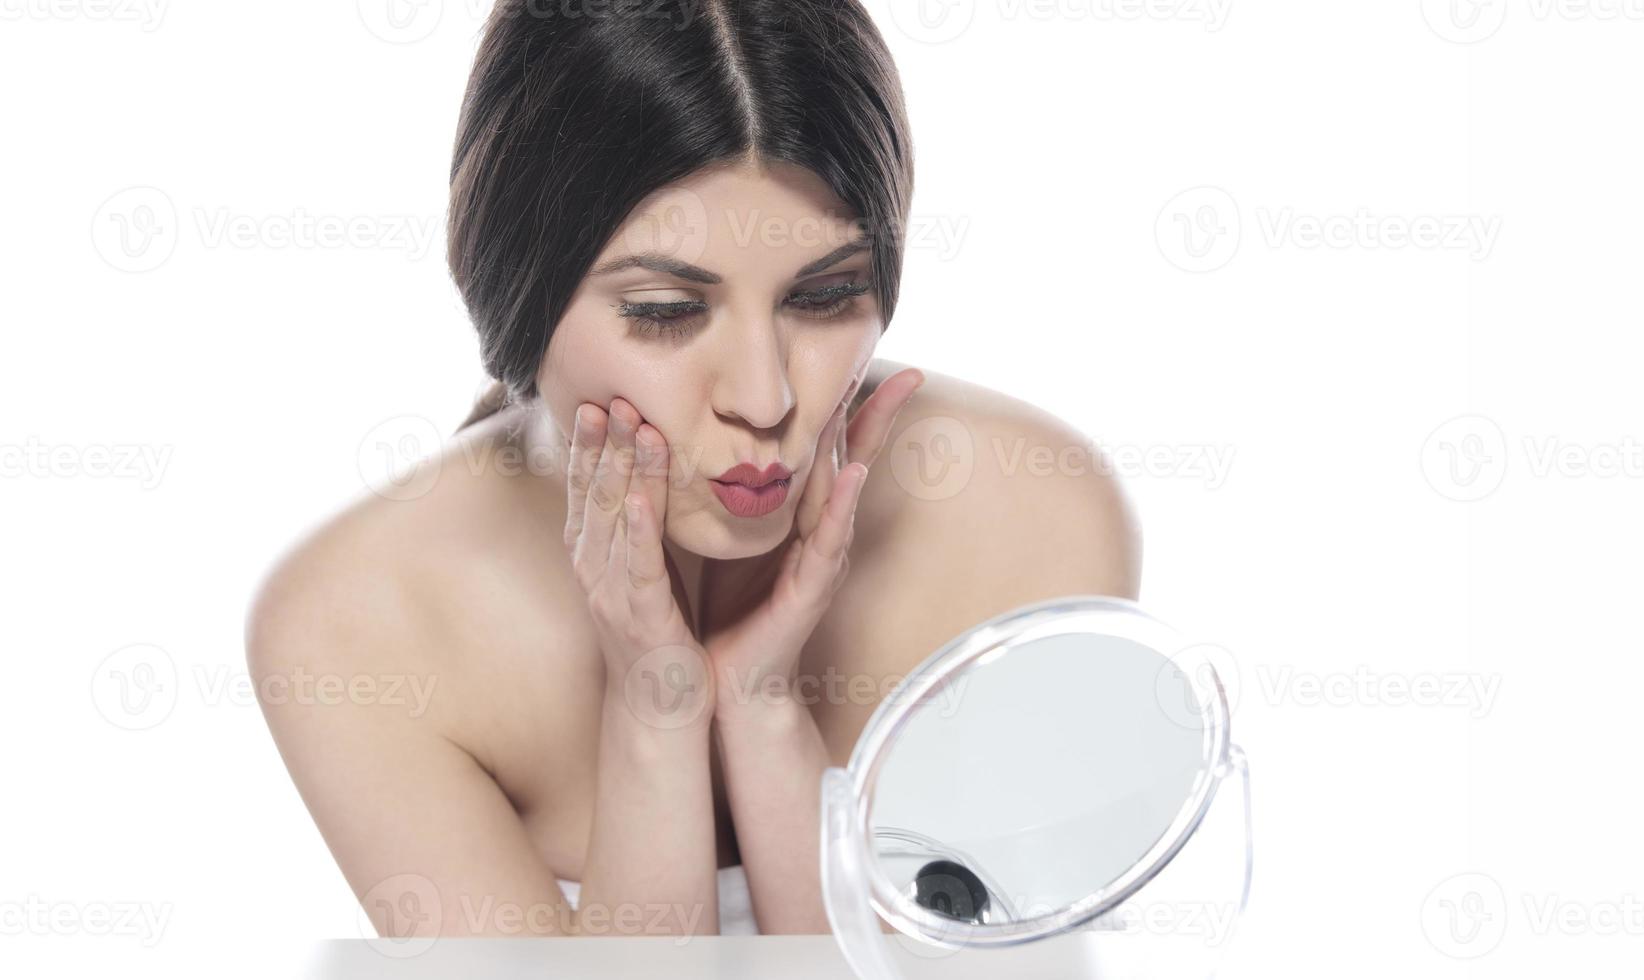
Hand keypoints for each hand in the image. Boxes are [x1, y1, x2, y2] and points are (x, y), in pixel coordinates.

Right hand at [566, 396, 711, 728]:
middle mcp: (594, 568)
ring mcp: (613, 593)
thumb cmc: (657, 632)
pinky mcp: (642, 617)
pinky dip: (640, 530)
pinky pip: (639, 566)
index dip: (589, 444)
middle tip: (613, 394)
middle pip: (595, 494)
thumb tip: (639, 477)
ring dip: (623, 470)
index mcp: (594, 555)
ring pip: (615, 521)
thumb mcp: (640, 569)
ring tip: (634, 426)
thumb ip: (635, 527)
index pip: (587, 488)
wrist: (660, 706)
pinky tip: (643, 498)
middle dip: (603, 442)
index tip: (598, 399)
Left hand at [701, 367, 926, 715]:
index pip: (827, 449)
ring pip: (846, 488)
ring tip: (887, 400)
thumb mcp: (727, 536)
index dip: (846, 406)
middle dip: (879, 413)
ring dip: (865, 444)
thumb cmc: (727, 607)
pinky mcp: (813, 586)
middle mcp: (822, 531)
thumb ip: (737, 496)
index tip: (862, 358)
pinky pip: (830, 538)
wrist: (725, 677)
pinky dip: (844, 505)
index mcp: (801, 515)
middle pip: (852, 458)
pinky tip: (853, 474)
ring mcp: (824, 558)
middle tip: (911, 370)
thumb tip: (715, 440)